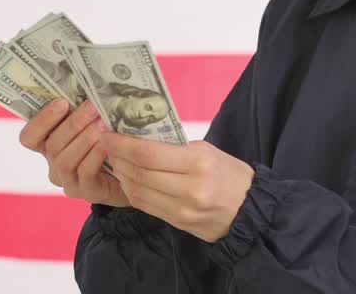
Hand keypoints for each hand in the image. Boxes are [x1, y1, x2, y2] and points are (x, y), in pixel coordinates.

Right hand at [19, 99, 129, 207]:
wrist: (133, 173)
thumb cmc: (109, 141)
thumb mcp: (92, 124)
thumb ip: (83, 110)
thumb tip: (89, 85)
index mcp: (48, 145)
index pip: (29, 137)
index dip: (41, 120)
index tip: (61, 102)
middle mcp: (53, 165)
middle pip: (52, 145)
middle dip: (74, 123)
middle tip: (93, 106)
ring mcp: (67, 180)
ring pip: (65, 160)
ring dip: (85, 138)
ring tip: (103, 122)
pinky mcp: (85, 191)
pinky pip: (84, 173)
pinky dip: (94, 155)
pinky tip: (107, 144)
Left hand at [101, 132, 254, 242]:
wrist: (249, 210)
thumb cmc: (228, 173)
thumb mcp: (206, 151)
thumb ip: (175, 148)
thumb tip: (140, 140)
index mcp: (198, 163)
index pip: (148, 154)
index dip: (122, 144)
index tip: (108, 134)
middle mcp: (188, 189)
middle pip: (139, 173)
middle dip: (117, 157)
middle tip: (107, 144)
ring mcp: (181, 209)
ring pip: (137, 191)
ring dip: (121, 174)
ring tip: (115, 160)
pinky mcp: (177, 222)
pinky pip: (144, 205)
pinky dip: (131, 190)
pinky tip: (127, 179)